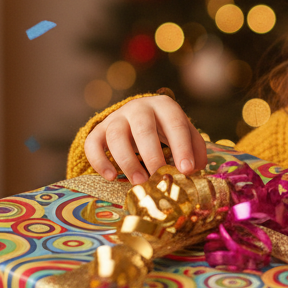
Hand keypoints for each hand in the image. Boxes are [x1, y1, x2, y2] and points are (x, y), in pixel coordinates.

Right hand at [83, 95, 207, 184]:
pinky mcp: (99, 130)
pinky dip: (99, 161)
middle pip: (143, 129)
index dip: (182, 147)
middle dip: (152, 156)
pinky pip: (92, 144)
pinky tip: (111, 177)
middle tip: (159, 179)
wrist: (137, 118)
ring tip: (139, 182)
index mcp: (164, 106)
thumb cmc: (165, 130)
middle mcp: (139, 108)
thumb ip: (195, 150)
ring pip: (116, 136)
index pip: (175, 124)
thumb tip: (193, 171)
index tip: (186, 170)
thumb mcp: (184, 134)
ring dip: (128, 161)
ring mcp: (116, 118)